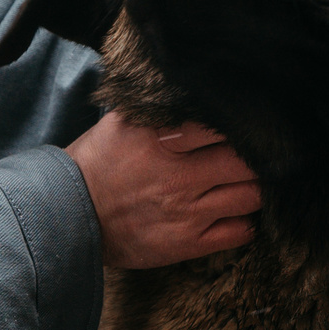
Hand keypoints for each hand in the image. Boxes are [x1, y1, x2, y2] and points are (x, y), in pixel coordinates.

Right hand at [65, 114, 260, 267]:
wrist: (69, 217)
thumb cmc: (97, 164)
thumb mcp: (121, 123)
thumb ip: (159, 106)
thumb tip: (192, 86)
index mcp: (165, 141)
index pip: (224, 126)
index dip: (244, 123)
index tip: (252, 123)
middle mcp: (180, 177)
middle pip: (246, 163)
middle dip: (258, 157)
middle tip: (259, 154)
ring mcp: (186, 213)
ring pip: (251, 197)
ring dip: (256, 188)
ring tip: (249, 181)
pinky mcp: (186, 243)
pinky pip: (238, 233)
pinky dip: (246, 222)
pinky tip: (236, 211)